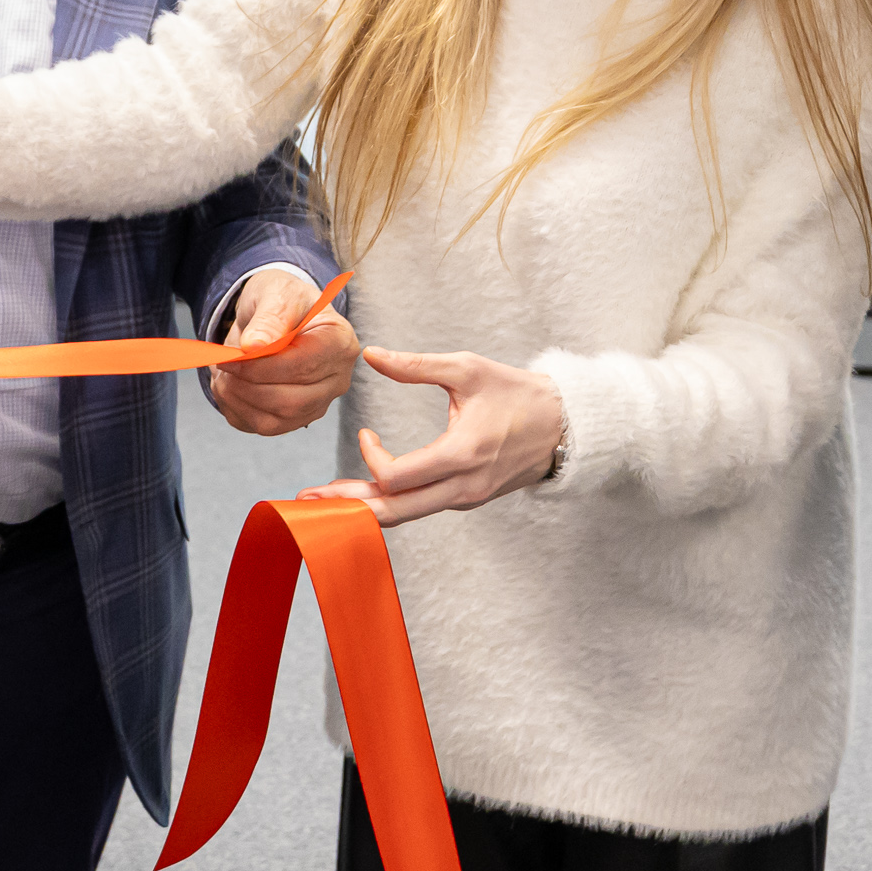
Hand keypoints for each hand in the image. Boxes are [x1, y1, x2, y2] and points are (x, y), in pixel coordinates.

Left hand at [208, 267, 359, 436]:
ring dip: (239, 399)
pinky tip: (230, 386)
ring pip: (276, 420)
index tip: (229, 357)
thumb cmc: (282, 300)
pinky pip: (263, 426)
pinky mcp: (296, 418)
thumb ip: (269, 319)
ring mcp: (319, 403)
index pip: (302, 367)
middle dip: (246, 385)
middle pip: (290, 401)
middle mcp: (337, 379)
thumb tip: (253, 347)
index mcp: (340, 342)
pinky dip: (237, 409)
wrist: (277, 315)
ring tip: (222, 373)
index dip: (260, 367)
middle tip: (221, 365)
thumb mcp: (276, 295)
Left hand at [300, 347, 563, 524]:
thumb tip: (371, 354)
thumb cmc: (517, 394)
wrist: (564, 426)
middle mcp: (463, 487)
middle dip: (348, 507)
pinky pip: (423, 508)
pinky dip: (391, 505)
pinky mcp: (468, 499)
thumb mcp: (468, 369)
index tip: (366, 432)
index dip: (372, 459)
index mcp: (462, 454)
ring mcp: (467, 498)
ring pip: (407, 515)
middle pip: (395, 511)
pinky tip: (366, 498)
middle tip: (307, 501)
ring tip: (327, 503)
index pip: (399, 477)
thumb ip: (416, 365)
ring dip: (366, 509)